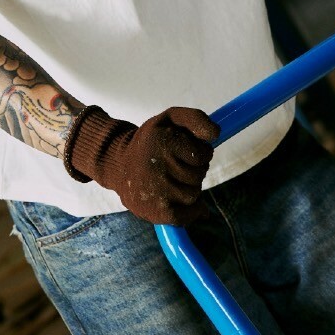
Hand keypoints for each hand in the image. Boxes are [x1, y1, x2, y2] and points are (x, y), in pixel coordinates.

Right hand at [63, 105, 219, 224]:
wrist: (119, 165)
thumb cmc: (153, 141)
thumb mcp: (171, 119)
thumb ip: (196, 119)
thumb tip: (215, 135)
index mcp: (162, 141)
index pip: (203, 154)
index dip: (200, 153)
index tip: (184, 151)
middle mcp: (157, 166)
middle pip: (199, 175)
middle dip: (193, 170)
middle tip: (174, 166)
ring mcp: (157, 191)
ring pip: (194, 194)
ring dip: (188, 188)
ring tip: (170, 180)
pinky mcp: (156, 211)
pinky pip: (186, 216)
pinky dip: (188, 211)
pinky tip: (176, 199)